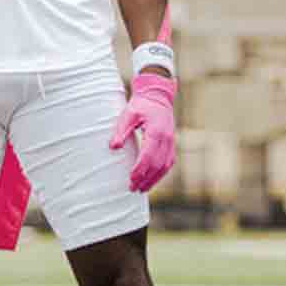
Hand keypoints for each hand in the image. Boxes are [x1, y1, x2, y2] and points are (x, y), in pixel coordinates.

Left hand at [109, 73, 176, 192]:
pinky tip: (151, 180)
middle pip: (157, 165)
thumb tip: (113, 147)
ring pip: (165, 166)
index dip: (140, 170)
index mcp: (156, 132)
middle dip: (145, 179)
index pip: (148, 156)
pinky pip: (168, 163)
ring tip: (141, 189)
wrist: (158, 96)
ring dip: (154, 180)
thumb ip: (121, 130)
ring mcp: (171, 142)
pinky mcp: (172, 144)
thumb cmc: (141, 104)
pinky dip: (160, 174)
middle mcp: (167, 139)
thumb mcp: (128, 114)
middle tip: (133, 188)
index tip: (130, 180)